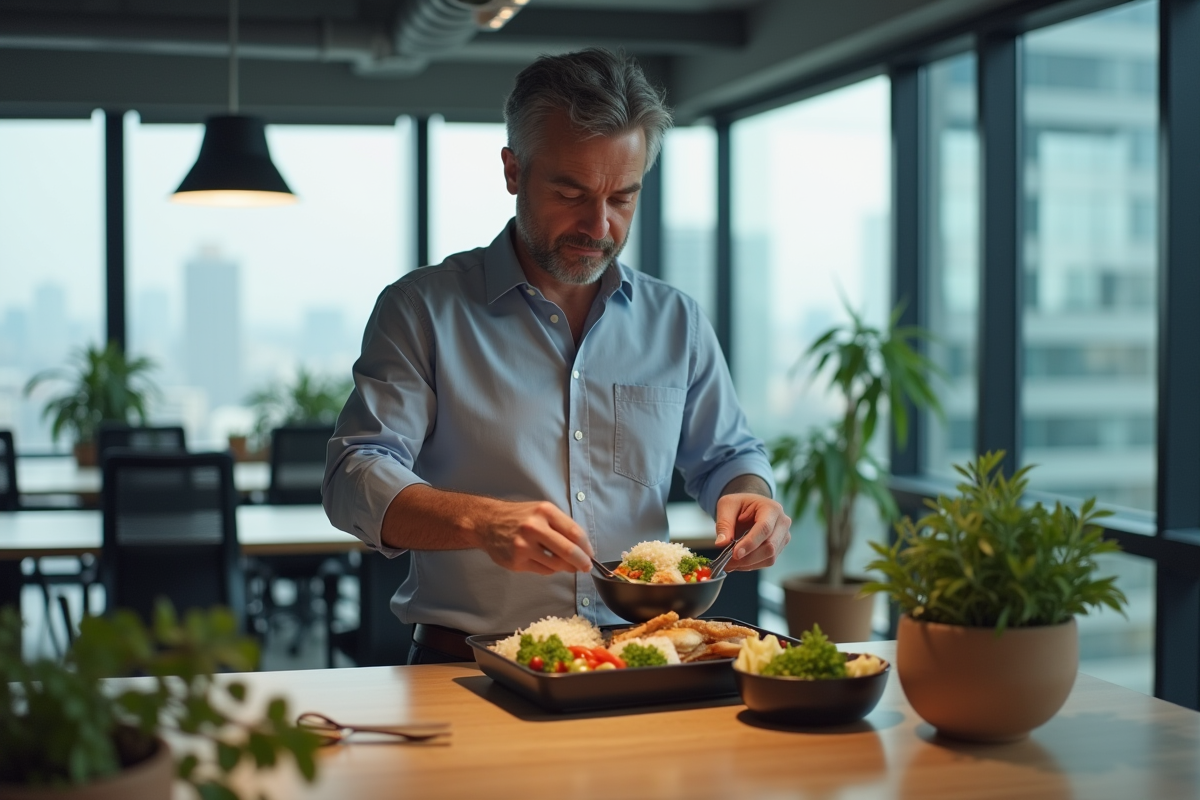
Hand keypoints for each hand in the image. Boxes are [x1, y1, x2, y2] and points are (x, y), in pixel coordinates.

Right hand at [477, 499, 594, 574]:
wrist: (488, 522)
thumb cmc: (519, 517)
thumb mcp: (541, 511)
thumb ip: (561, 526)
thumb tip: (583, 548)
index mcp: (545, 512)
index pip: (575, 532)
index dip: (587, 547)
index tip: (591, 555)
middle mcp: (534, 527)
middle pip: (568, 551)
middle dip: (582, 562)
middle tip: (586, 567)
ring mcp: (524, 546)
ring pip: (556, 564)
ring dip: (566, 567)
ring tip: (566, 565)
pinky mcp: (517, 561)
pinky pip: (543, 570)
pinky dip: (550, 569)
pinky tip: (546, 562)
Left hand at [713, 493, 791, 570]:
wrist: (749, 507)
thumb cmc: (740, 504)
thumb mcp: (727, 506)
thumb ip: (724, 524)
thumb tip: (721, 543)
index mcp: (772, 508)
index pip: (764, 528)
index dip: (750, 543)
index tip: (735, 554)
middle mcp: (782, 523)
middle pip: (770, 546)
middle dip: (747, 558)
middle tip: (727, 563)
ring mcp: (783, 537)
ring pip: (769, 558)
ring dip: (748, 564)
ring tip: (730, 563)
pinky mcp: (779, 548)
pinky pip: (767, 561)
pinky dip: (751, 565)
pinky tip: (739, 563)